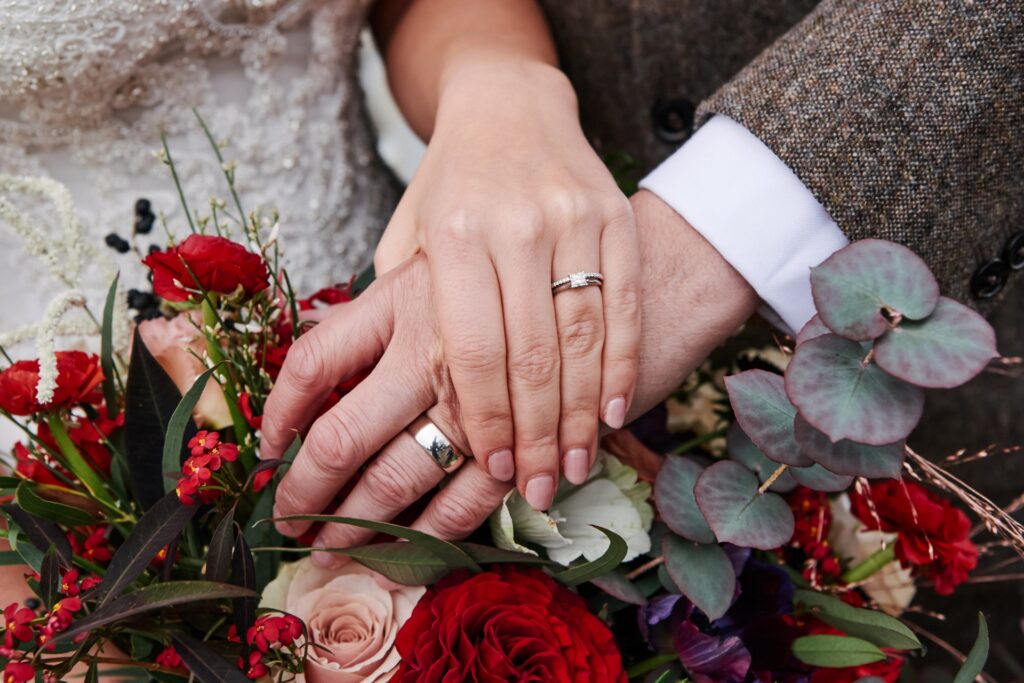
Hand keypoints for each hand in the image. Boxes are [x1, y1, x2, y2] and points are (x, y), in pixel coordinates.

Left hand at [261, 190, 757, 560]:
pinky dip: (623, 365)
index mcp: (454, 235)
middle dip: (535, 435)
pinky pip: (625, 306)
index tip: (493, 471)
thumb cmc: (449, 186)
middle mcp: (516, 228)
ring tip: (572, 467)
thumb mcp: (404, 237)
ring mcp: (573, 222)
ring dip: (579, 414)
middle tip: (539, 488)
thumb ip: (391, 313)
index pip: (470, 351)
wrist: (512, 106)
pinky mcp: (615, 220)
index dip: (485, 420)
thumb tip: (360, 403)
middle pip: (530, 357)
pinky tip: (615, 413)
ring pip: (583, 339)